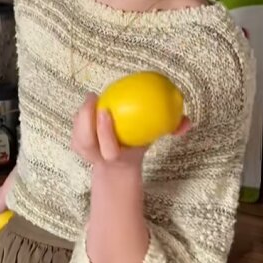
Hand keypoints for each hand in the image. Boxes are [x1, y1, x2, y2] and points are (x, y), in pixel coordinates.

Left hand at [71, 92, 190, 168]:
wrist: (118, 165)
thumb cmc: (137, 145)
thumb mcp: (152, 140)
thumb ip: (169, 130)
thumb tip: (187, 121)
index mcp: (116, 159)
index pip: (109, 149)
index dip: (105, 133)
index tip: (106, 112)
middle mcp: (98, 157)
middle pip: (84, 142)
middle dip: (85, 122)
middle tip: (94, 98)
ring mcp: (85, 153)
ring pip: (76, 136)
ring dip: (81, 116)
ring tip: (92, 97)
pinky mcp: (78, 145)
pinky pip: (75, 129)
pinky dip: (80, 115)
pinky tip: (91, 100)